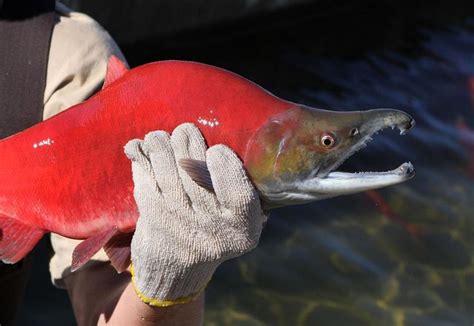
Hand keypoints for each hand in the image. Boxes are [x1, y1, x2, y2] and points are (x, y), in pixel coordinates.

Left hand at [124, 123, 266, 306]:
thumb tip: (234, 144)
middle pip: (197, 173)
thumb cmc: (213, 233)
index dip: (224, 165)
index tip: (216, 150)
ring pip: (168, 169)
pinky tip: (138, 147)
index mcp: (241, 230)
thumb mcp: (240, 223)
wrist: (175, 271)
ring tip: (162, 138)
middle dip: (187, 142)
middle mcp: (211, 229)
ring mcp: (179, 223)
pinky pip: (145, 176)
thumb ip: (243, 192)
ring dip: (161, 144)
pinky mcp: (152, 217)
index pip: (237, 192)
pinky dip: (140, 157)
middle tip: (185, 132)